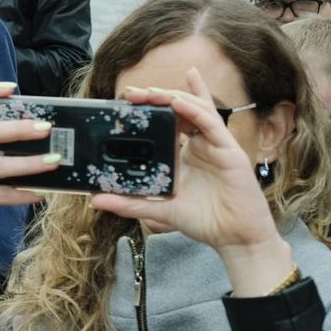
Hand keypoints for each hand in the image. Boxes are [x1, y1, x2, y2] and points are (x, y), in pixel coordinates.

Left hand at [89, 68, 290, 293]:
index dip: (149, 108)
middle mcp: (199, 144)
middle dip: (155, 97)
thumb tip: (95, 200)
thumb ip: (130, 204)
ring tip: (150, 92)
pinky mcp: (229, 150)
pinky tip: (178, 103)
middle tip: (130, 93)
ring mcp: (215, 145)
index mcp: (182, 154)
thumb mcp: (160, 210)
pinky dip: (194, 111)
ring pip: (194, 109)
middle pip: (178, 109)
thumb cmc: (204, 221)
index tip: (124, 101)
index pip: (167, 121)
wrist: (235, 238)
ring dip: (172, 97)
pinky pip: (211, 124)